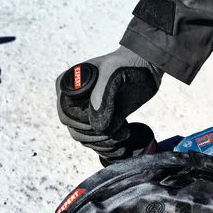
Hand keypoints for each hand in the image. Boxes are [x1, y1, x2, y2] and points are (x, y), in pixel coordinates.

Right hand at [56, 46, 162, 160]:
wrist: (145, 68)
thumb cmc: (127, 64)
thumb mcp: (113, 75)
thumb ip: (102, 98)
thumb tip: (96, 127)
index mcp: (67, 87)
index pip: (67, 116)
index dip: (86, 124)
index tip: (110, 121)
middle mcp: (72, 102)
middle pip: (76, 132)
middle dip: (99, 137)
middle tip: (121, 130)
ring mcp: (86, 114)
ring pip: (87, 141)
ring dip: (107, 144)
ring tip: (125, 133)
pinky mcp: (100, 122)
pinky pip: (98, 144)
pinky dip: (110, 149)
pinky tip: (124, 141)